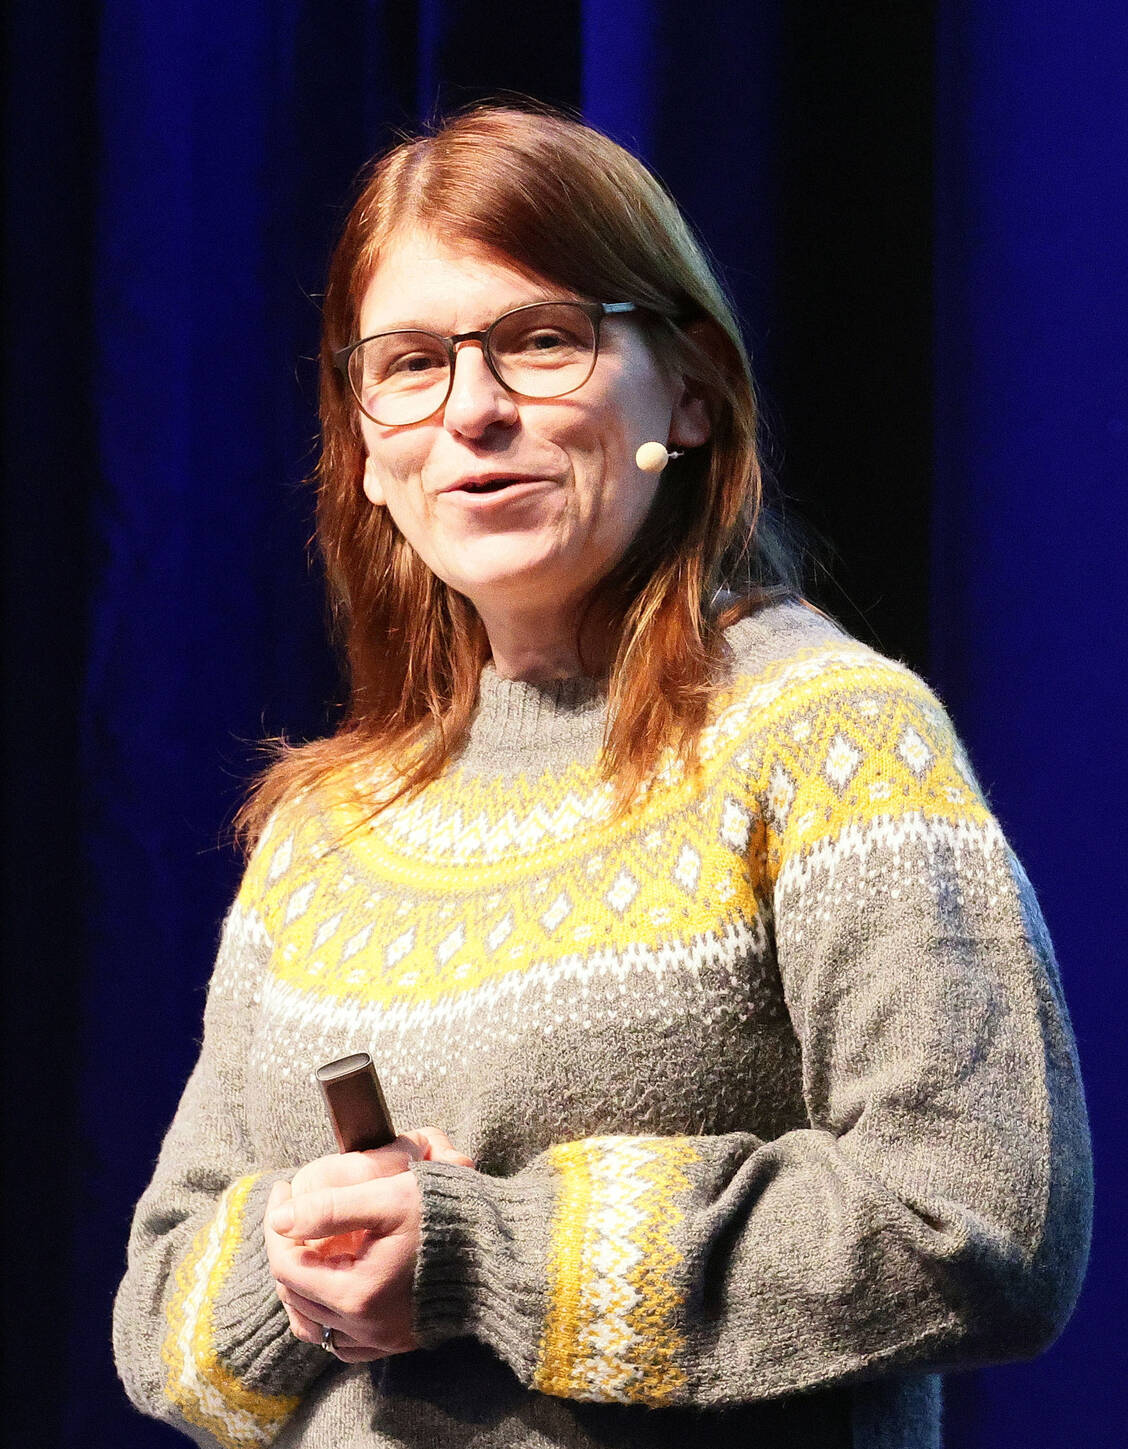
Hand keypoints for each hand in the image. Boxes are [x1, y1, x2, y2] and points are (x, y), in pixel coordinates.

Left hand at [266, 1127, 472, 1362]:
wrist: (503, 1251)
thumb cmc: (448, 1216)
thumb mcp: (389, 1198)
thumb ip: (329, 1208)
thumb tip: (279, 1218)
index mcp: (357, 1293)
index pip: (286, 1266)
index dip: (277, 1225)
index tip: (283, 1189)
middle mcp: (365, 1327)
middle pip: (295, 1294)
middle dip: (286, 1250)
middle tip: (294, 1211)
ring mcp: (381, 1340)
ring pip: (314, 1323)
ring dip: (301, 1286)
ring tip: (308, 1247)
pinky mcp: (397, 1341)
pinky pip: (342, 1341)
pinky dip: (327, 1314)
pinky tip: (334, 1284)